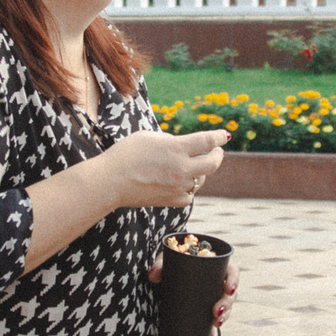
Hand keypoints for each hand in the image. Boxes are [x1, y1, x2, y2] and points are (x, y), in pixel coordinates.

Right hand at [106, 127, 227, 209]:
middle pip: (212, 163)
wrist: (111, 181)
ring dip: (200, 172)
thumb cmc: (126, 154)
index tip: (224, 136)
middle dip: (218, 155)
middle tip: (217, 152)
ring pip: (200, 179)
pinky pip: (189, 195)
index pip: (206, 140)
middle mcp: (182, 168)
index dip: (218, 137)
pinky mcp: (171, 200)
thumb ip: (170, 140)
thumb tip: (181, 146)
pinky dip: (188, 189)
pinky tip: (183, 183)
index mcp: (176, 148)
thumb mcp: (149, 137)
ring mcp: (178, 186)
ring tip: (194, 166)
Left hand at [147, 254, 241, 335]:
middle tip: (216, 312)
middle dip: (226, 305)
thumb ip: (160, 266)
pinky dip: (211, 334)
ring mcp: (213, 299)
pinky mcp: (205, 312)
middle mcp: (218, 283)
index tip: (228, 290)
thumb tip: (152, 275)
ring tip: (216, 324)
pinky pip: (212, 324)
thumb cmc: (171, 263)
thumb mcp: (167, 262)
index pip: (232, 272)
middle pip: (230, 294)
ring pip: (225, 308)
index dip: (234, 280)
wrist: (165, 276)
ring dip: (223, 317)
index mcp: (215, 267)